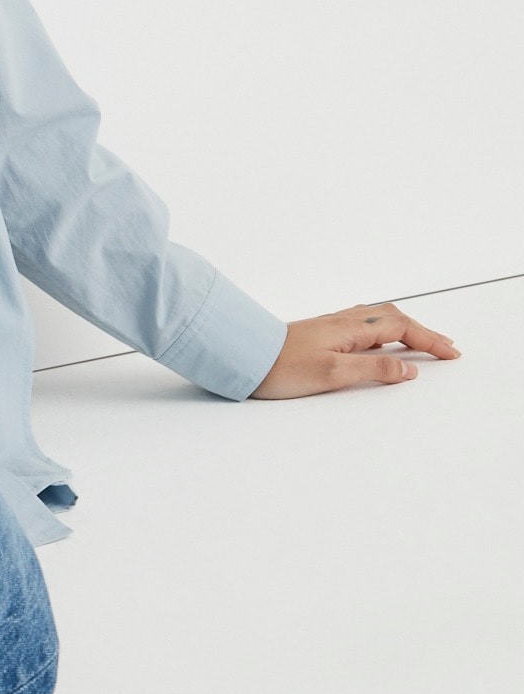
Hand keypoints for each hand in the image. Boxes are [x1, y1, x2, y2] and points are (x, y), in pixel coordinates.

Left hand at [251, 301, 459, 397]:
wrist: (242, 356)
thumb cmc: (281, 367)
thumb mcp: (333, 374)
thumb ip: (373, 370)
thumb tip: (408, 370)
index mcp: (352, 328)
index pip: (402, 328)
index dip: (429, 341)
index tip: (451, 352)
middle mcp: (344, 320)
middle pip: (395, 318)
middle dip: (424, 332)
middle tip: (447, 346)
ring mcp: (331, 325)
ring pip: (380, 318)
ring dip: (406, 327)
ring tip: (422, 340)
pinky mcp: (320, 332)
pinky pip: (364, 323)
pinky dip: (385, 328)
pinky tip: (381, 335)